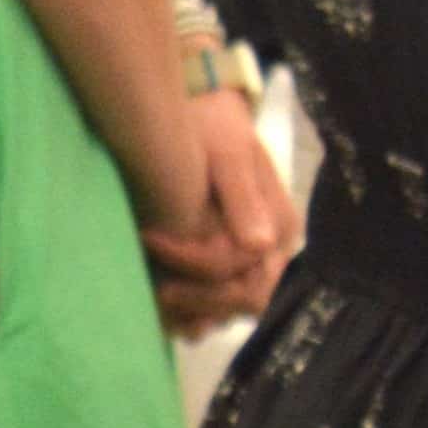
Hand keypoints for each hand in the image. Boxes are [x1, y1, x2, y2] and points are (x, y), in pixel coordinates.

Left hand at [142, 87, 298, 333]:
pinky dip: (201, 309)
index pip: (243, 266)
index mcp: (278, 222)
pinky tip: (171, 314)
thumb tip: (258, 245)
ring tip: (159, 301)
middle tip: (156, 290)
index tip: (149, 238)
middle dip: (202, 298)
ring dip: (201, 309)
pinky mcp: (237, 259)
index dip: (196, 263)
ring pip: (238, 302)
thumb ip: (241, 195)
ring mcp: (259, 256)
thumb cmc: (213, 125)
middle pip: (249, 295)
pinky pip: (226, 297)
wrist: (204, 113)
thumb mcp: (226, 149)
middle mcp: (275, 247)